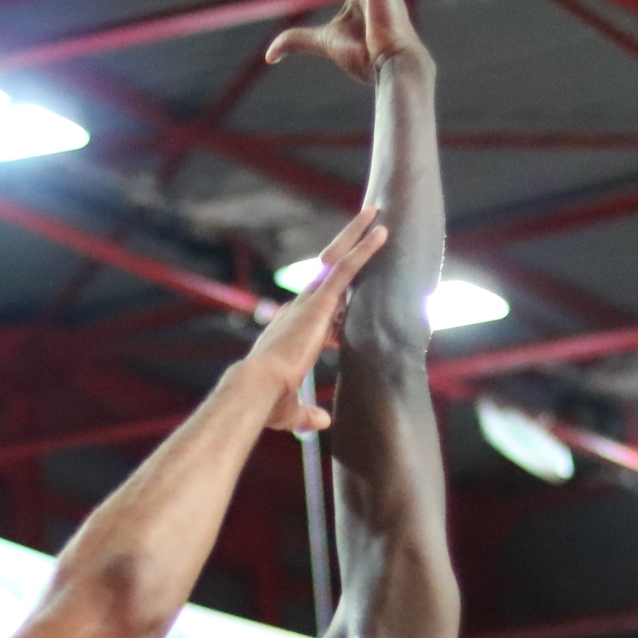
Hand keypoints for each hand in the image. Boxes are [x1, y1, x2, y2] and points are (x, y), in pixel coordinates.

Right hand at [241, 205, 386, 430]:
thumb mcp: (291, 410)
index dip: (339, 311)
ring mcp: (310, 303)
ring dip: (358, 237)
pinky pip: (347, 269)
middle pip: (328, 273)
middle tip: (363, 228)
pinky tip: (381, 232)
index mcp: (292, 331)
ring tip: (376, 215)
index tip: (354, 313)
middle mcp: (299, 310)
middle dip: (345, 250)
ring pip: (339, 261)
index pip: (321, 312)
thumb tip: (321, 422)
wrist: (256, 389)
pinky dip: (364, 250)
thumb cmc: (266, 402)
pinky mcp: (320, 302)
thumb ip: (307, 413)